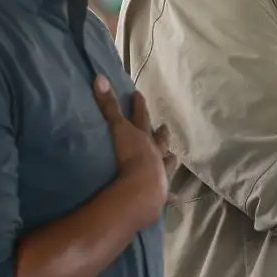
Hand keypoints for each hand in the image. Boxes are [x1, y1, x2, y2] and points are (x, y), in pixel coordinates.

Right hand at [95, 78, 168, 226]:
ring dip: (169, 159)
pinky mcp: (161, 193)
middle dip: (162, 133)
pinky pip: (169, 194)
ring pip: (168, 163)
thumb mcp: (117, 129)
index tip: (139, 95)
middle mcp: (156, 154)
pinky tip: (176, 198)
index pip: (140, 117)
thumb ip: (108, 106)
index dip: (138, 105)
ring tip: (172, 157)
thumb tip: (100, 77)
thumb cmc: (129, 157)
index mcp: (144, 139)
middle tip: (166, 127)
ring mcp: (161, 173)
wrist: (142, 189)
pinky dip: (172, 196)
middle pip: (160, 140)